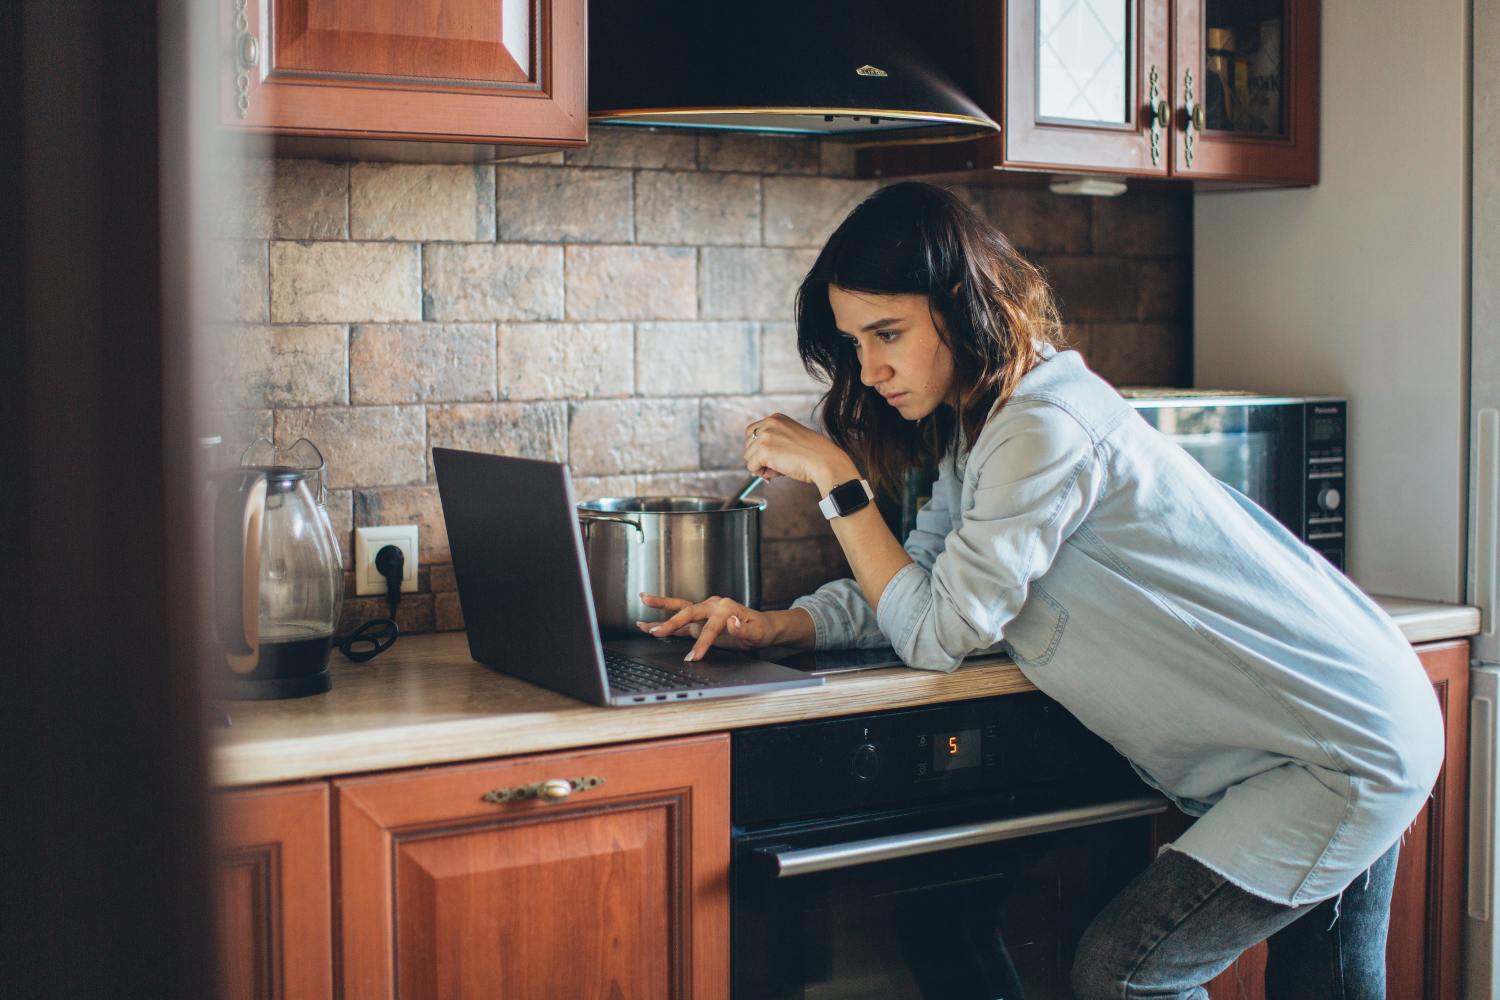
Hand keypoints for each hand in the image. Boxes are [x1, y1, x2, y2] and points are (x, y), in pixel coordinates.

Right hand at [637, 592, 774, 661]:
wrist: (762, 626)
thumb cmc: (760, 629)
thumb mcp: (757, 632)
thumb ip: (744, 629)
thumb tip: (732, 622)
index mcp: (726, 607)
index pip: (710, 627)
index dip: (702, 643)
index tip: (693, 657)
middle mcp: (712, 605)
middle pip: (688, 611)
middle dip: (671, 621)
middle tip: (656, 632)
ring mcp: (704, 611)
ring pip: (680, 607)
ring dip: (661, 605)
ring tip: (643, 599)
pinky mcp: (698, 621)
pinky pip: (679, 618)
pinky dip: (663, 618)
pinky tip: (647, 621)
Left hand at [744, 413, 858, 492]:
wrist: (824, 461)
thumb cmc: (814, 454)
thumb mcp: (791, 440)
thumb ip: (774, 445)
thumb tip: (756, 464)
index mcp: (776, 418)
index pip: (752, 432)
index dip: (759, 447)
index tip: (771, 456)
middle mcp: (769, 423)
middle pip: (748, 444)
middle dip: (759, 457)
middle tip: (778, 464)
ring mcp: (765, 436)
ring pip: (748, 457)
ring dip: (761, 466)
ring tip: (781, 467)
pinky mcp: (764, 450)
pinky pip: (751, 467)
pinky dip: (761, 473)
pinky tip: (778, 471)